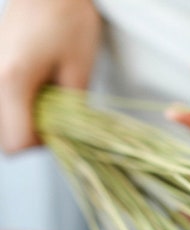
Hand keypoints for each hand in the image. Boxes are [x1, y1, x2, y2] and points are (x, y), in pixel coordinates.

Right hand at [0, 0, 101, 152]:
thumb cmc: (68, 21)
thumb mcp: (79, 72)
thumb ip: (71, 112)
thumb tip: (67, 137)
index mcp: (13, 82)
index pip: (18, 143)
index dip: (43, 145)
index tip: (62, 130)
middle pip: (6, 139)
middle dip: (34, 136)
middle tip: (57, 116)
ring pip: (2, 123)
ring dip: (26, 121)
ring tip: (48, 99)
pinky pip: (3, 104)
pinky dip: (20, 106)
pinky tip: (38, 90)